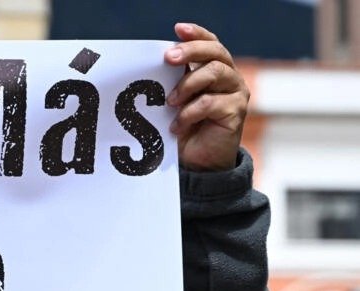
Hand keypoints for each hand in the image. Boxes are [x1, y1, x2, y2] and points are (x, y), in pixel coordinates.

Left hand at [165, 23, 248, 171]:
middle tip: (168, 58)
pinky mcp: (236, 112)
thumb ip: (173, 82)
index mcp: (214, 69)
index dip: (196, 34)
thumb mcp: (176, 101)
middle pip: (215, 53)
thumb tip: (154, 65)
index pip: (210, 44)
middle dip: (190, 51)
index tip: (177, 29)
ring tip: (170, 102)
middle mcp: (229, 77)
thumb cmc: (185, 128)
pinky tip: (176, 126)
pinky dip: (189, 113)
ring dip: (187, 85)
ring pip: (214, 73)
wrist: (198, 161)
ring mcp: (236, 93)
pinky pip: (211, 103)